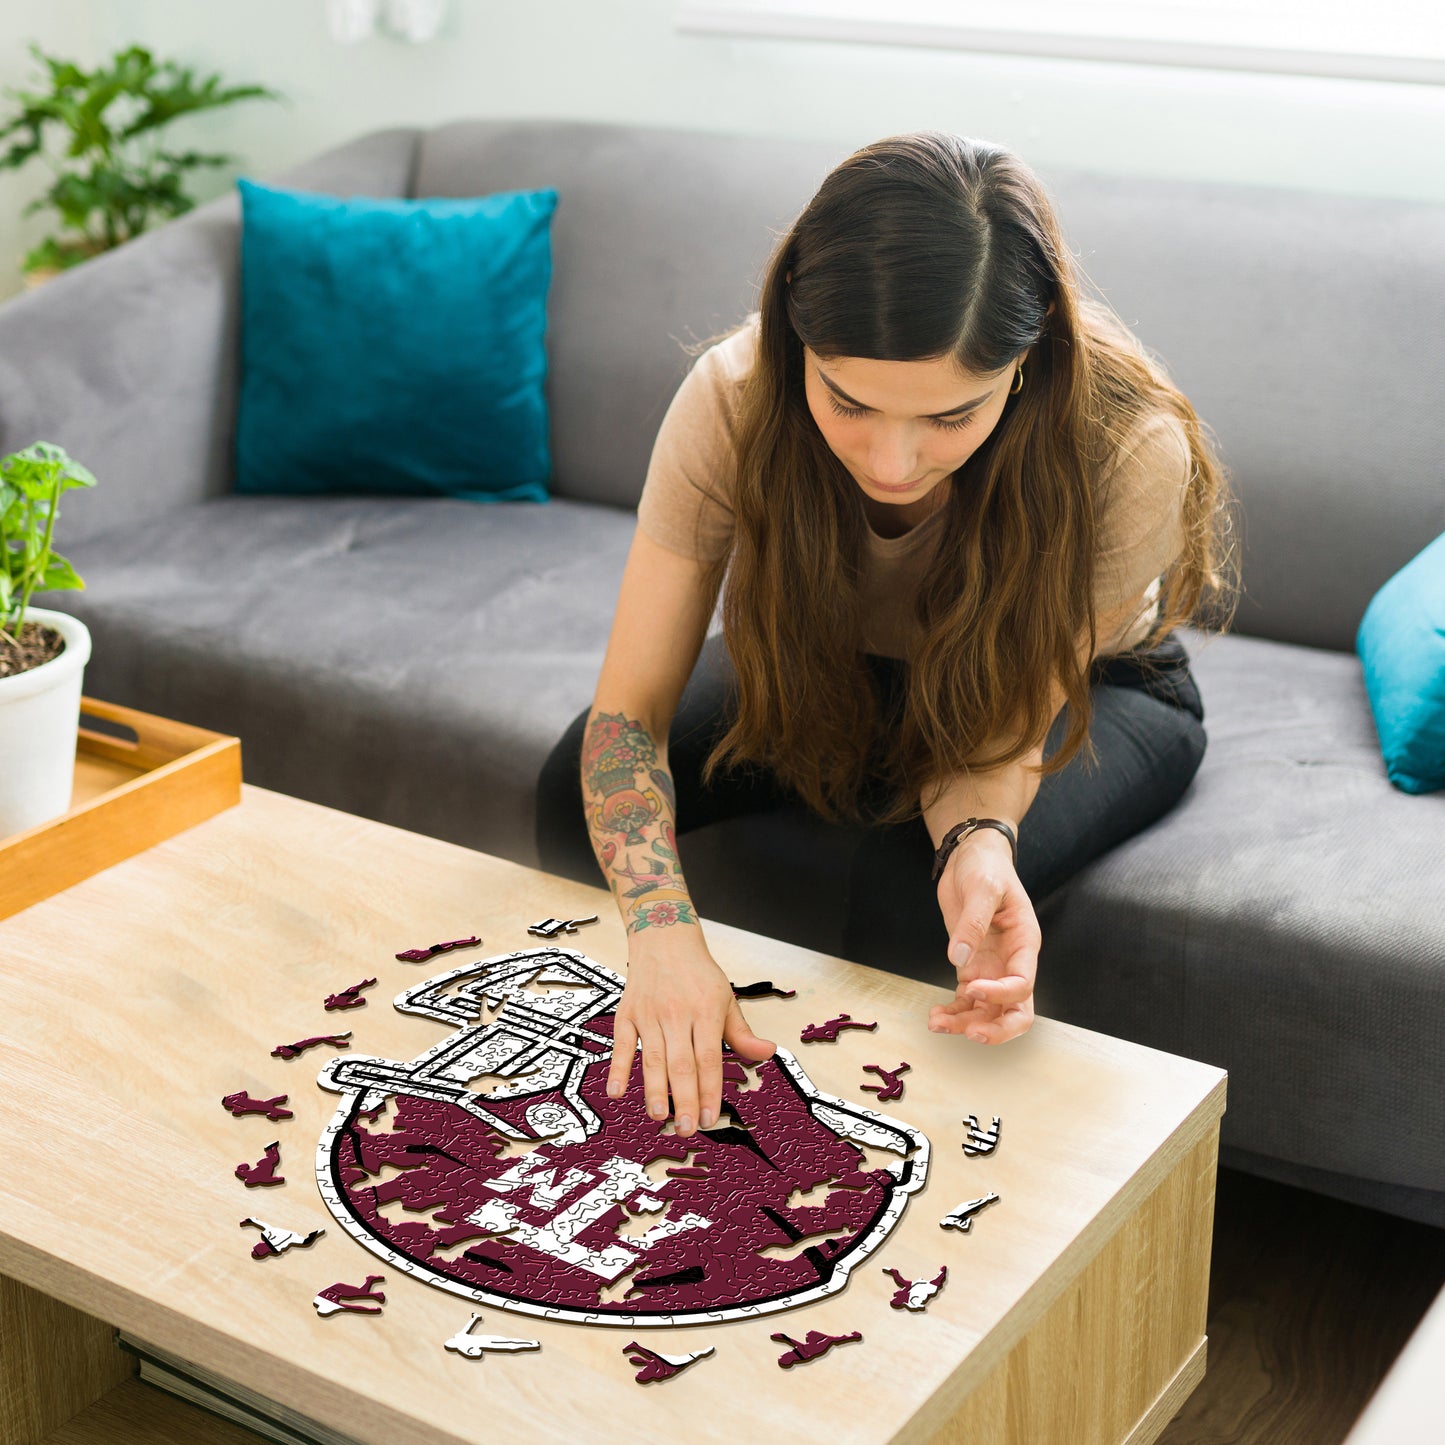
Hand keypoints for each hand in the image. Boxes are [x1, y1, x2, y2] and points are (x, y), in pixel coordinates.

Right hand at [606, 937, 775, 1136]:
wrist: (664, 937)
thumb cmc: (698, 973)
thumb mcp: (726, 997)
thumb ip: (742, 1033)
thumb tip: (768, 1053)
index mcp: (706, 1011)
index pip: (709, 1059)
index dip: (709, 1090)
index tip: (710, 1118)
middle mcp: (677, 1014)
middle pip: (681, 1063)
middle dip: (684, 1099)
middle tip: (685, 1129)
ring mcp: (649, 1014)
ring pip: (652, 1058)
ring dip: (655, 1090)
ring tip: (659, 1116)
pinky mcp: (627, 1013)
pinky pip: (621, 1044)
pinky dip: (618, 1068)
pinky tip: (617, 1092)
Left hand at [929, 829, 1039, 1043]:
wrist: (971, 857)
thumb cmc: (986, 867)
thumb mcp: (982, 888)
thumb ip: (973, 923)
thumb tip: (959, 958)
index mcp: (1024, 943)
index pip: (1022, 982)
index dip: (999, 993)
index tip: (970, 986)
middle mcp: (1011, 962)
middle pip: (1016, 1011)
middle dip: (996, 1029)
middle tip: (969, 1033)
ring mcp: (992, 968)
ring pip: (988, 1012)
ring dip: (965, 1024)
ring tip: (936, 1023)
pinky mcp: (971, 967)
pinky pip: (967, 1001)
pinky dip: (953, 1013)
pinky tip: (935, 1016)